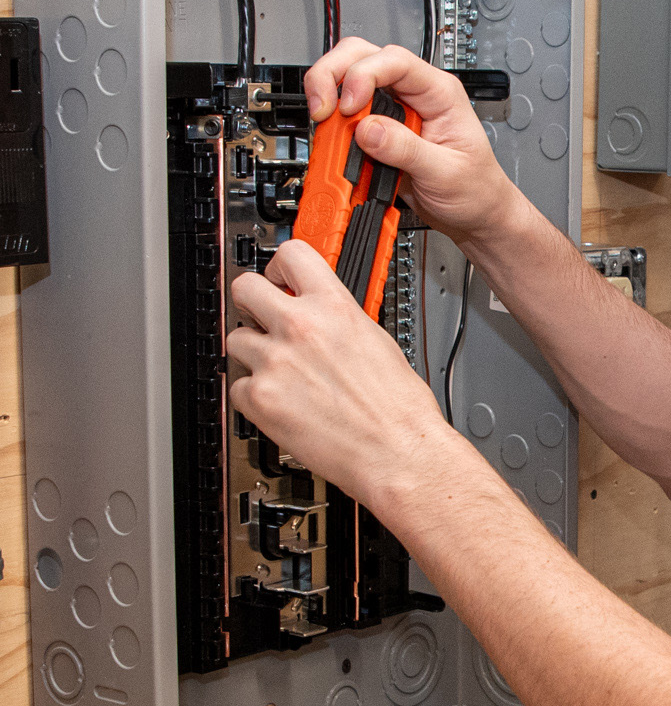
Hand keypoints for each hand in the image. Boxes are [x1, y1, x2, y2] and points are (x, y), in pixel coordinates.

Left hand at [227, 240, 459, 516]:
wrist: (398, 452)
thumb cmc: (400, 408)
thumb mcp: (376, 341)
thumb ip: (338, 321)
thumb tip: (321, 316)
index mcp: (334, 307)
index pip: (291, 253)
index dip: (279, 267)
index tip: (280, 279)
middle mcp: (301, 327)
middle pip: (245, 288)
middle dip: (251, 303)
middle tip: (262, 319)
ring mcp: (275, 362)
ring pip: (235, 339)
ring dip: (252, 354)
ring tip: (277, 374)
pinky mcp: (260, 399)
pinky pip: (237, 386)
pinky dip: (252, 397)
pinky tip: (279, 405)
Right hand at [302, 38, 525, 248]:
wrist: (475, 215)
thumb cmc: (475, 190)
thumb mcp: (446, 173)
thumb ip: (407, 150)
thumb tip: (367, 131)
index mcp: (439, 93)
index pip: (395, 61)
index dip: (363, 76)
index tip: (349, 108)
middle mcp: (414, 93)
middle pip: (361, 56)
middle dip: (332, 75)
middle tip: (321, 110)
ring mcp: (393, 109)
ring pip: (347, 79)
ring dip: (328, 98)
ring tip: (326, 130)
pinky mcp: (378, 129)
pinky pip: (346, 115)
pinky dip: (332, 126)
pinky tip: (334, 144)